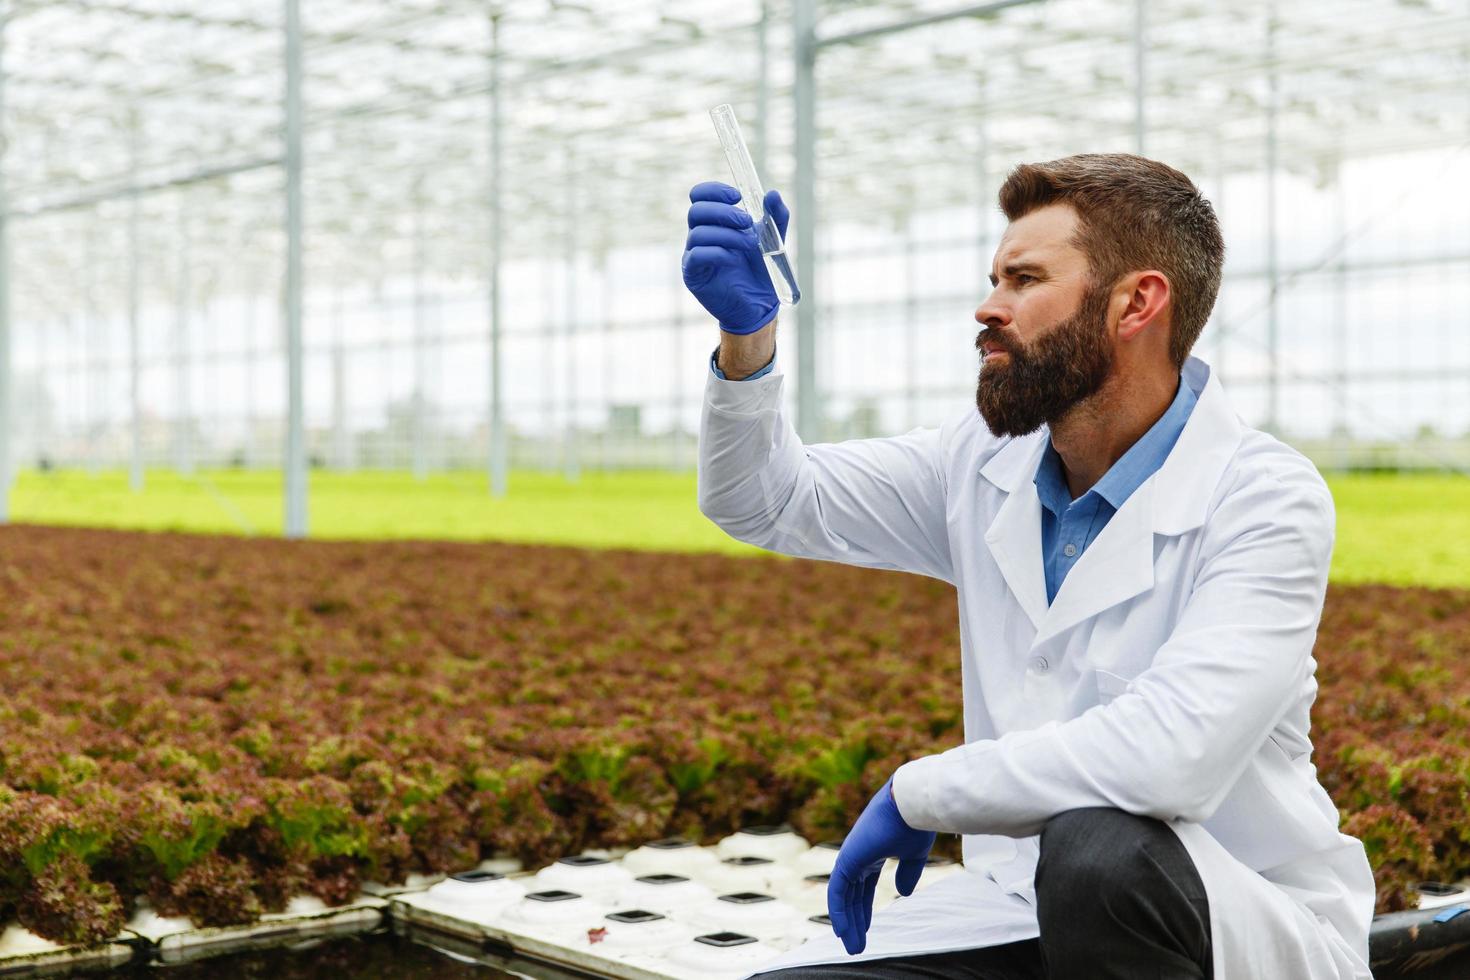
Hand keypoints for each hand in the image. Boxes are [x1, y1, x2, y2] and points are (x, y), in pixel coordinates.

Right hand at [682, 181, 790, 333]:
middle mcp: (700, 236)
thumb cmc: (761, 270)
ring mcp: (694, 255)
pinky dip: (717, 252)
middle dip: (723, 212)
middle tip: (747, 222)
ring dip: (728, 235)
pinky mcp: (693, 275)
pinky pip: (697, 255)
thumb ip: (775, 217)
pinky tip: (733, 259)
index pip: (699, 196)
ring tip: (751, 244)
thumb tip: (771, 194)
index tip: (736, 195)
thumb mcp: (773, 239)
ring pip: (698, 233)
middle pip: (696, 211)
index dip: (713, 190)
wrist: (759, 305)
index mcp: (714, 222)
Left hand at [827, 777, 935, 954]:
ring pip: (844, 897)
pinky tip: (841, 930)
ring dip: (847, 922)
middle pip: (853, 895)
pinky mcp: (847, 859)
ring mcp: (851, 856)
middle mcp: (859, 855)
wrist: (912, 804)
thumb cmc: (916, 823)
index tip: (865, 928)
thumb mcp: (914, 855)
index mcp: (873, 852)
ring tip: (852, 946)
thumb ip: (907, 873)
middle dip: (855, 921)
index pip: (864, 886)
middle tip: (856, 945)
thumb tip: (903, 893)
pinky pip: (837, 891)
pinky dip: (838, 911)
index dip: (864, 908)